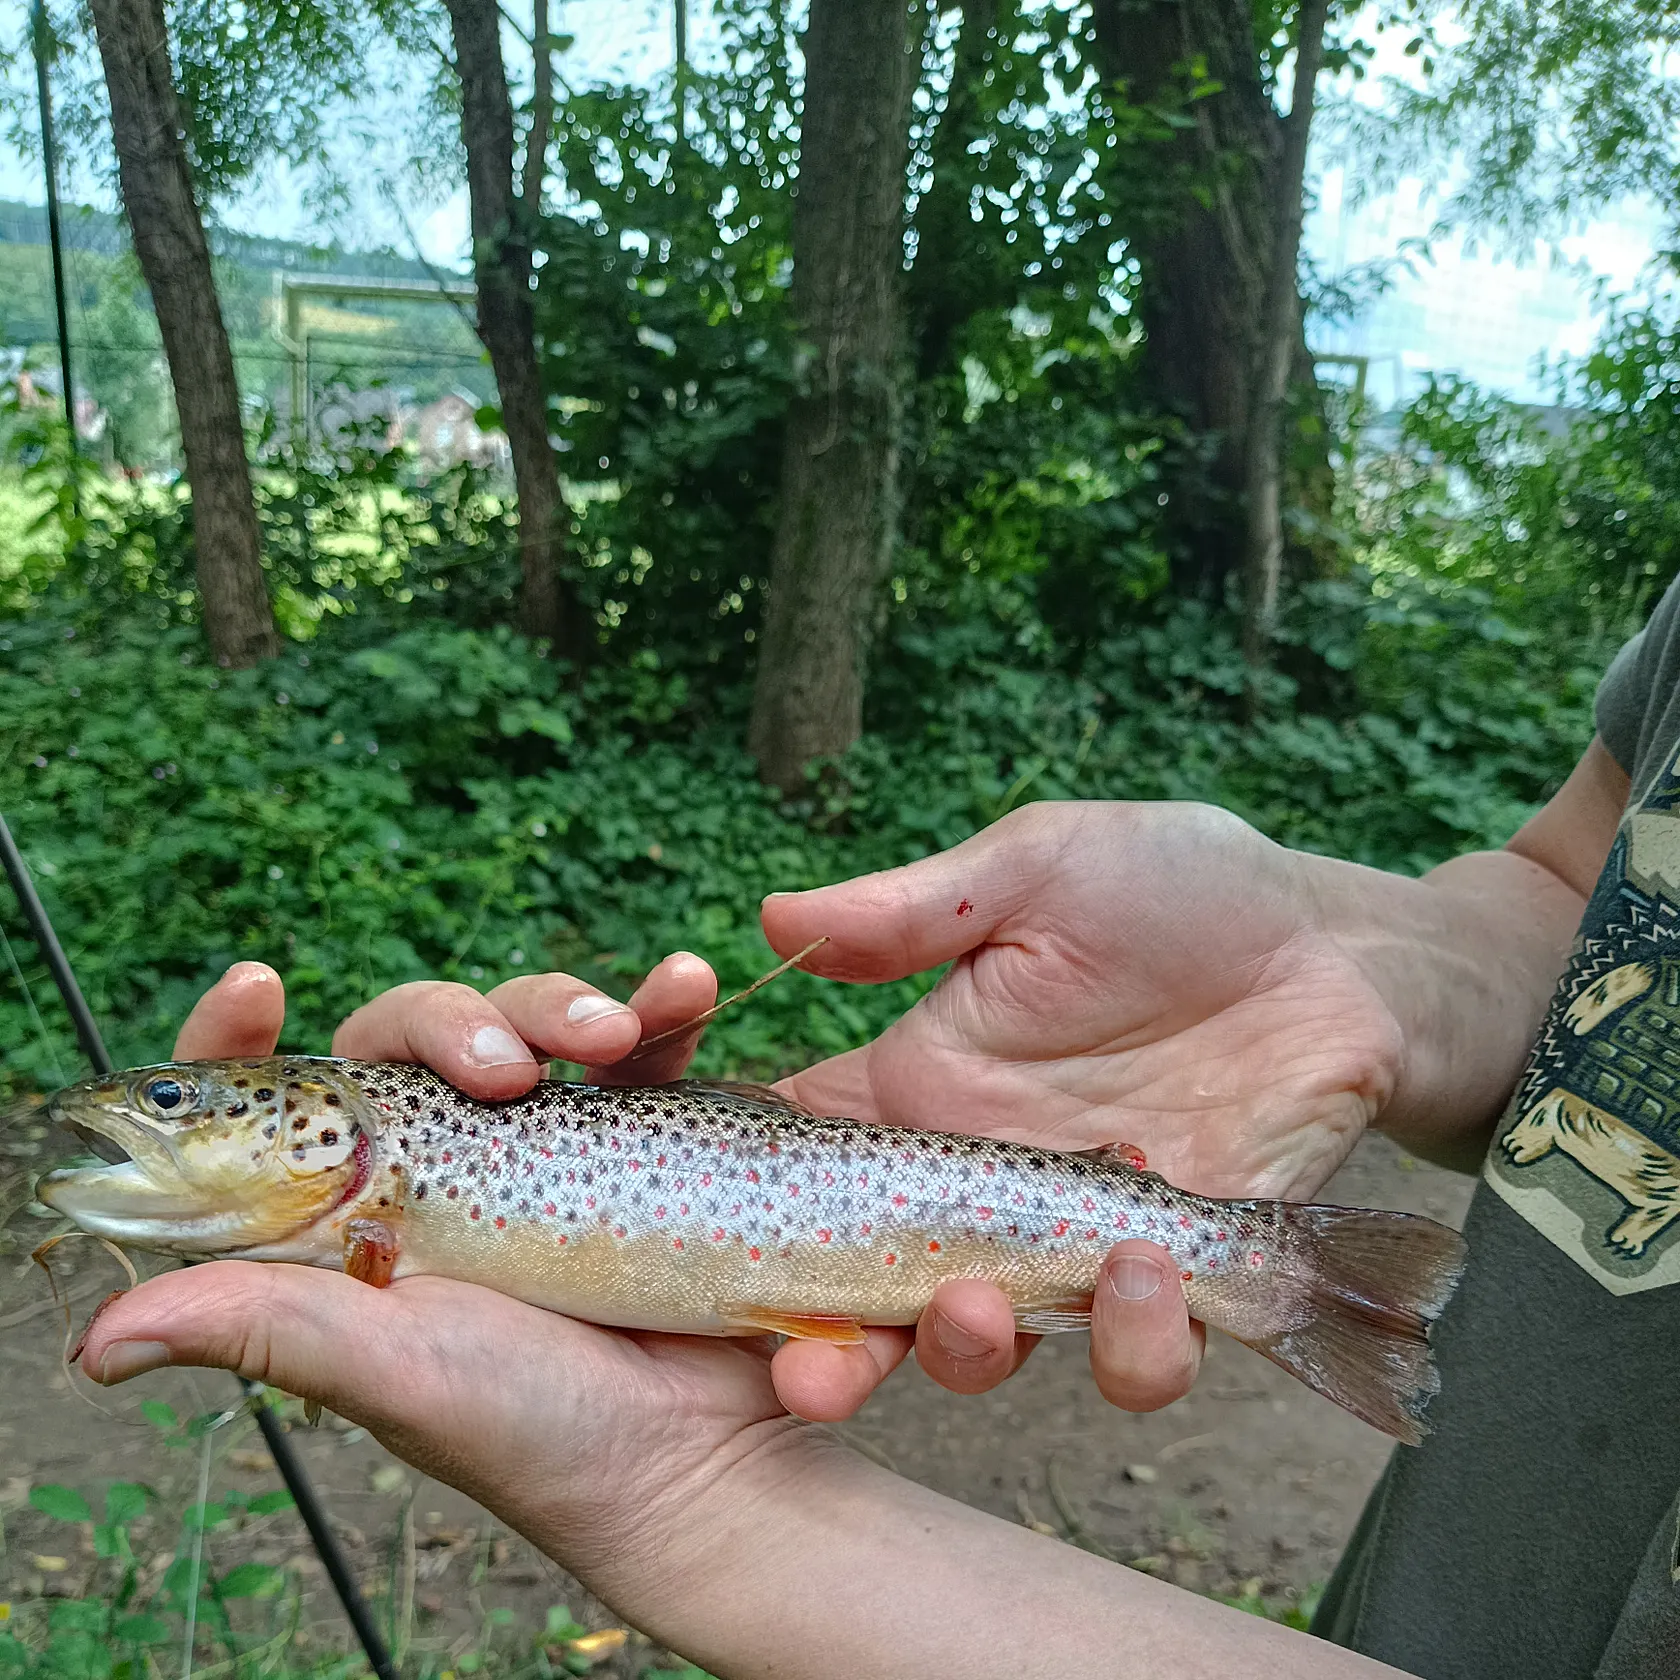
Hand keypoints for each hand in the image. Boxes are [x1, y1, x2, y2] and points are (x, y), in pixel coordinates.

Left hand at [156, 957, 916, 1424]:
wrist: (693, 1456)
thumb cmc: (532, 1426)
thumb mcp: (388, 1370)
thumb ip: (264, 1325)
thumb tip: (99, 1338)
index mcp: (357, 1221)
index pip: (274, 1108)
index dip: (241, 1041)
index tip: (254, 986)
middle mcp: (439, 1175)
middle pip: (410, 1037)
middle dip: (455, 1019)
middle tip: (508, 1069)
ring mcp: (539, 1149)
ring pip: (524, 1021)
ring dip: (567, 1004)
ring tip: (616, 1038)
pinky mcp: (633, 1136)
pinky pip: (639, 1044)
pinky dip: (662, 1007)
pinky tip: (686, 990)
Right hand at [761, 801, 1410, 1412]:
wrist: (1334, 948)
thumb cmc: (1177, 886)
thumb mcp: (1038, 871)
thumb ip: (913, 912)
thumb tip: (773, 919)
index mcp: (924, 1089)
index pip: (810, 1172)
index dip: (746, 1228)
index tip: (708, 1269)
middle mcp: (983, 1181)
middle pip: (876, 1296)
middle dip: (834, 1356)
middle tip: (821, 1372)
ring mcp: (1076, 1238)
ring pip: (995, 1348)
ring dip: (971, 1353)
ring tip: (992, 1298)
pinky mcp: (1179, 1275)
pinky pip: (1139, 1354)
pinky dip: (1130, 1338)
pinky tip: (1148, 1261)